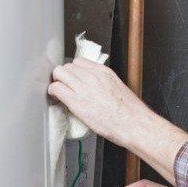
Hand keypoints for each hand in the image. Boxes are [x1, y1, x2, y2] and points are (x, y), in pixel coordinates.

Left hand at [48, 59, 187, 183]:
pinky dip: (53, 92)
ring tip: (60, 93)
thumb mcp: (117, 88)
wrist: (134, 124)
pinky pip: (56, 88)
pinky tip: (56, 98)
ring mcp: (84, 87)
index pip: (79, 62)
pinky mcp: (77, 101)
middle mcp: (93, 76)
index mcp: (104, 72)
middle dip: (63, 76)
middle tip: (64, 87)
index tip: (73, 80)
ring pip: (59, 73)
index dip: (73, 71)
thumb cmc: (130, 112)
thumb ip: (103, 83)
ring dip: (57, 82)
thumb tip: (92, 87)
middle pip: (67, 66)